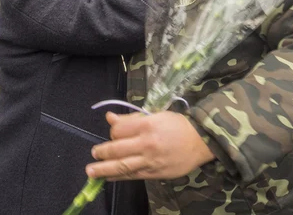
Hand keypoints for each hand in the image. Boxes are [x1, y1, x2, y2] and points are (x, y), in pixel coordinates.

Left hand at [86, 111, 214, 180]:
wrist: (200, 141)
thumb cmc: (177, 125)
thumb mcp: (155, 115)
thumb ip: (131, 118)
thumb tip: (110, 117)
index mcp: (147, 125)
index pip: (119, 130)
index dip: (113, 131)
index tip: (114, 132)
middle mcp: (146, 144)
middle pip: (117, 149)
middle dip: (102, 152)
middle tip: (93, 153)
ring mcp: (150, 160)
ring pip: (122, 166)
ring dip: (103, 169)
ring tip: (91, 171)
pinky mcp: (154, 173)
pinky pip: (132, 175)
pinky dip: (118, 176)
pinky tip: (108, 177)